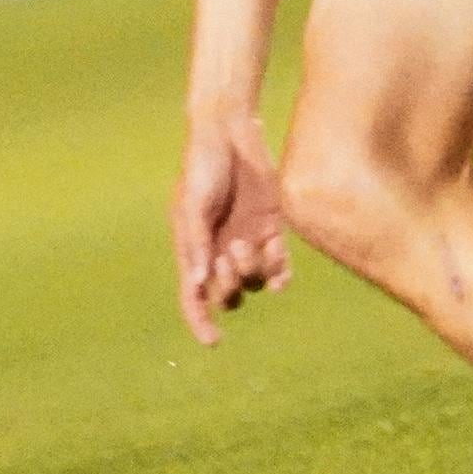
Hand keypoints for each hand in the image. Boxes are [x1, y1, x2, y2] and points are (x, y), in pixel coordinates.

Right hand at [173, 106, 291, 345]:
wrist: (232, 132)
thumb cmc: (203, 165)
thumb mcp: (192, 202)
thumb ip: (196, 243)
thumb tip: (198, 284)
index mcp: (195, 249)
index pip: (194, 296)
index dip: (200, 321)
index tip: (213, 341)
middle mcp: (221, 251)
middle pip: (228, 292)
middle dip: (229, 283)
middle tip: (231, 253)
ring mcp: (248, 241)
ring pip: (256, 281)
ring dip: (254, 270)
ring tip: (250, 241)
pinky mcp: (273, 228)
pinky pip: (280, 264)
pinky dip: (280, 267)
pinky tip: (276, 250)